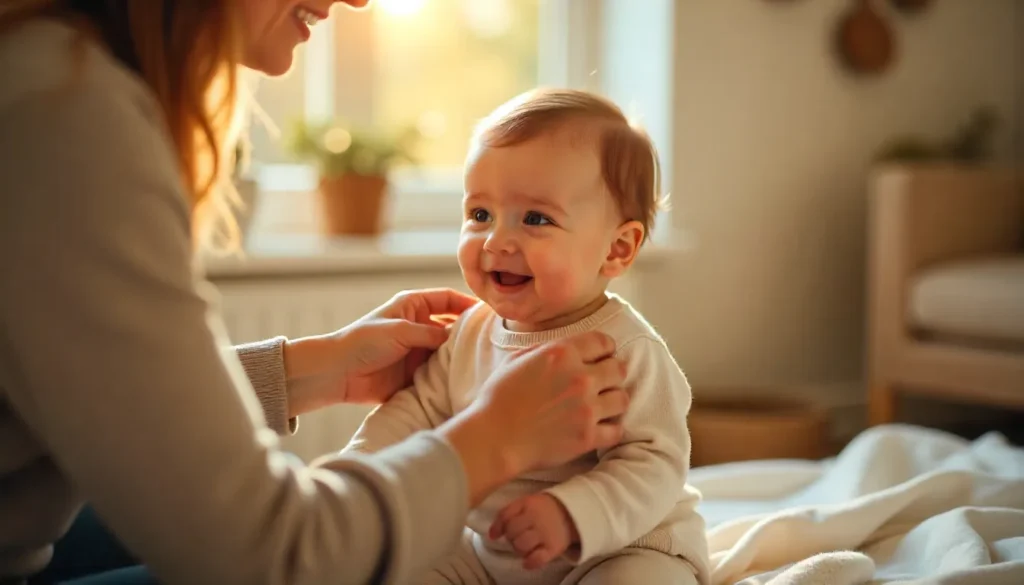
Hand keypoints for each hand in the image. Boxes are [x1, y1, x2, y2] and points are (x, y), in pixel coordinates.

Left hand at [282, 288, 476, 415]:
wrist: (338, 374)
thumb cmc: (362, 343)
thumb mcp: (399, 331)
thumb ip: (431, 332)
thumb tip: (459, 335)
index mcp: (413, 306)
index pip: (448, 299)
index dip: (468, 303)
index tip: (490, 312)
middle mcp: (419, 326)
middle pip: (452, 325)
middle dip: (469, 332)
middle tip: (494, 339)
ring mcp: (418, 350)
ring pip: (448, 350)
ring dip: (461, 355)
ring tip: (485, 360)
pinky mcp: (416, 373)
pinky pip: (439, 372)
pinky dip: (451, 375)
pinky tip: (466, 378)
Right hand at [437, 330, 629, 504]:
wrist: (493, 438)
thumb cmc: (499, 397)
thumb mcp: (519, 359)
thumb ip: (549, 349)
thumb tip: (568, 347)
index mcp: (563, 353)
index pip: (604, 342)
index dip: (604, 349)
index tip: (601, 357)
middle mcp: (580, 377)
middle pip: (618, 369)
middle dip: (611, 374)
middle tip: (602, 382)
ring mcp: (586, 408)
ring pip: (622, 399)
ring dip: (613, 401)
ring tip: (602, 406)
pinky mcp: (588, 437)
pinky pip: (616, 431)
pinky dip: (610, 430)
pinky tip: (599, 428)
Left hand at [489, 494, 577, 569]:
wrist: (572, 513)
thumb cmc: (543, 509)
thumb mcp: (527, 503)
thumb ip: (509, 513)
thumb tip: (491, 535)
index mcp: (527, 504)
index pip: (505, 516)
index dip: (498, 527)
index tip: (495, 535)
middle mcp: (536, 518)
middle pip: (511, 533)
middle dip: (511, 537)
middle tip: (519, 536)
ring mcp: (545, 533)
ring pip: (521, 546)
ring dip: (519, 549)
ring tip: (526, 546)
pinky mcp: (554, 548)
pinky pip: (537, 559)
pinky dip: (530, 562)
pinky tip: (529, 560)